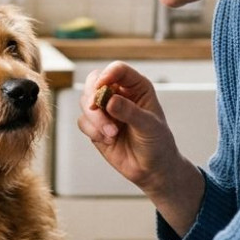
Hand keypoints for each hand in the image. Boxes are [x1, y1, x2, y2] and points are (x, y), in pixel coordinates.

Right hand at [77, 61, 183, 192]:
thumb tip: (109, 100)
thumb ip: (130, 112)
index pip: (118, 70)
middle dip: (93, 96)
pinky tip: (108, 140)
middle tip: (97, 108)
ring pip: (85, 102)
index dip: (107, 74)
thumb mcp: (149, 126)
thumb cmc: (157, 143)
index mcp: (136, 87)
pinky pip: (83, 121)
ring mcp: (105, 110)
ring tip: (112, 134)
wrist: (152, 169)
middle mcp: (119, 94)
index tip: (101, 87)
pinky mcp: (95, 126)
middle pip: (94, 81)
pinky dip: (92, 130)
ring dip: (95, 118)